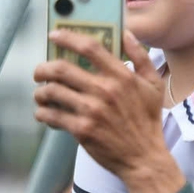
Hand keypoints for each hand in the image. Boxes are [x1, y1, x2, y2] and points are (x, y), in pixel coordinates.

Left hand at [34, 30, 184, 192]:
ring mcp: (92, 111)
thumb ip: (141, 57)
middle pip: (61, 69)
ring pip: (52, 92)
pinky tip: (44, 113)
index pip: (90, 48)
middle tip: (39, 72)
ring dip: (40, 92)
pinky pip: (52, 115)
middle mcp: (105, 90)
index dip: (68, 37)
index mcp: (122, 76)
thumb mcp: (154, 85)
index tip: (54, 35)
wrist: (144, 158)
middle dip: (43, 68)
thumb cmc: (148, 121)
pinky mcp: (82, 130)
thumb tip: (126, 34)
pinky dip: (42, 113)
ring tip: (40, 95)